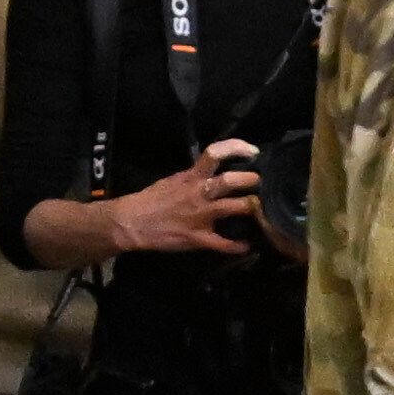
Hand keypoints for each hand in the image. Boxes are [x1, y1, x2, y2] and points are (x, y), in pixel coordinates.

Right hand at [102, 150, 255, 257]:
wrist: (133, 223)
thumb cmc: (152, 200)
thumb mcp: (174, 180)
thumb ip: (195, 177)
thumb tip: (213, 173)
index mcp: (191, 177)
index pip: (215, 153)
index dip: (237, 148)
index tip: (252, 152)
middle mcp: (199, 193)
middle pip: (230, 181)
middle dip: (251, 181)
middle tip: (260, 184)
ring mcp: (200, 216)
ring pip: (233, 208)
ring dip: (251, 208)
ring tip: (260, 210)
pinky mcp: (198, 238)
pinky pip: (224, 243)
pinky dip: (238, 246)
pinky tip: (247, 245)